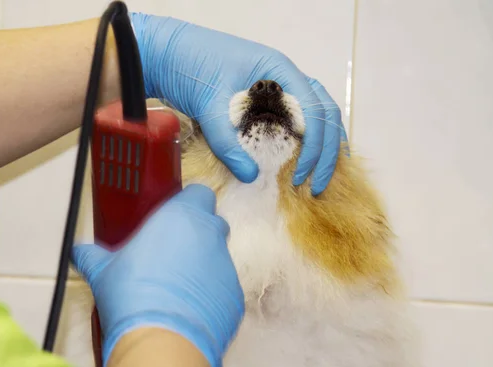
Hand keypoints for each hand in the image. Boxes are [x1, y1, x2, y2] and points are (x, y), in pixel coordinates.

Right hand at [71, 184, 243, 366]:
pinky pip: (223, 290)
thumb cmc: (130, 291)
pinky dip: (210, 296)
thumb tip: (78, 251)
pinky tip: (188, 312)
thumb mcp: (103, 270)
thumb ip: (92, 255)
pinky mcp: (234, 299)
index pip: (199, 194)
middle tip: (170, 252)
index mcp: (183, 217)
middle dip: (197, 233)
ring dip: (202, 267)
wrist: (162, 340)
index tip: (171, 218)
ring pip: (219, 259)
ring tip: (175, 290)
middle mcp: (211, 237)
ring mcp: (227, 268)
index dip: (188, 203)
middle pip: (213, 224)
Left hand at [130, 13, 347, 194]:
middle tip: (316, 185)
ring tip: (318, 178)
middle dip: (326, 151)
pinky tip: (302, 162)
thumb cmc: (189, 67)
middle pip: (325, 113)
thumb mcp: (209, 106)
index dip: (315, 146)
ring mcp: (276, 88)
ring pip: (316, 116)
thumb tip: (251, 176)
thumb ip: (227, 142)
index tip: (302, 174)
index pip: (314, 109)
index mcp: (278, 70)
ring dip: (322, 146)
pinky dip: (304, 142)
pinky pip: (295, 120)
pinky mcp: (264, 101)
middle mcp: (284, 77)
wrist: (166, 55)